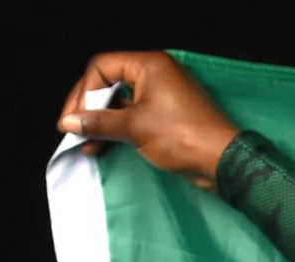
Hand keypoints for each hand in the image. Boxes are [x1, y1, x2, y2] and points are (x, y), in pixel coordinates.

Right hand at [56, 51, 239, 188]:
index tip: (73, 119)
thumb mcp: (134, 128)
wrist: (225, 163)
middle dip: (89, 108)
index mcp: (149, 65)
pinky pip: (134, 116)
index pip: (102, 67)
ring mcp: (162, 95)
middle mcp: (156, 74)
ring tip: (85, 144)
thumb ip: (99, 122)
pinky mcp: (167, 116)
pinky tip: (102, 145)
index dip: (84, 92)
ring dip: (101, 122)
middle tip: (73, 130)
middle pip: (108, 83)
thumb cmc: (182, 137)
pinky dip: (117, 129)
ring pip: (120, 102)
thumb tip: (69, 123)